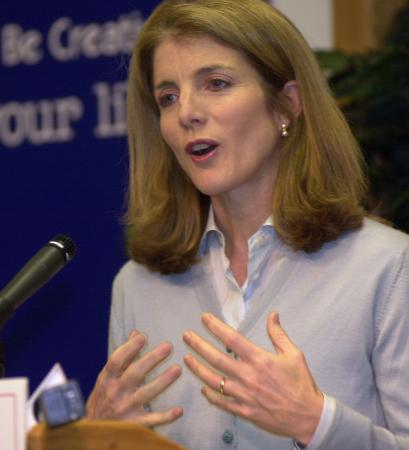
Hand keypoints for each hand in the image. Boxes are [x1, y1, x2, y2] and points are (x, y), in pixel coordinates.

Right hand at [87, 330, 182, 426]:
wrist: (92, 433)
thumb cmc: (103, 399)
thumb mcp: (107, 378)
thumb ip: (123, 356)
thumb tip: (136, 333)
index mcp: (107, 379)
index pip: (116, 360)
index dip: (129, 348)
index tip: (143, 336)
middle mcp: (115, 393)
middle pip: (134, 373)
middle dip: (151, 359)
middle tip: (168, 347)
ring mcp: (124, 409)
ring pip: (145, 394)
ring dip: (162, 381)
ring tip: (177, 369)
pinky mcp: (133, 425)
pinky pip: (152, 420)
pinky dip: (166, 416)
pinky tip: (179, 410)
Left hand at [183, 312, 322, 444]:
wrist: (308, 416)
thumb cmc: (301, 383)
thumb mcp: (294, 354)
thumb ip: (279, 334)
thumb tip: (273, 314)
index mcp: (259, 359)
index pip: (232, 339)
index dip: (215, 327)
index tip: (204, 318)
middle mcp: (247, 376)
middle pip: (216, 358)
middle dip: (198, 345)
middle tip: (186, 336)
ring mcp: (243, 394)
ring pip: (213, 380)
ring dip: (197, 368)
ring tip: (186, 358)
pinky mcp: (243, 410)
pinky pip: (221, 402)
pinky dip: (210, 395)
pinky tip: (202, 388)